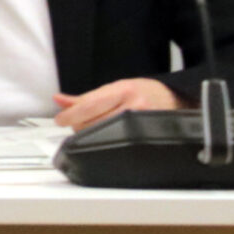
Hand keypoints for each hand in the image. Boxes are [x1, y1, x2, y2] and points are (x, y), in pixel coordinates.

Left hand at [53, 77, 183, 129]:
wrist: (174, 101)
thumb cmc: (144, 92)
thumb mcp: (114, 88)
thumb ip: (85, 97)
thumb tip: (59, 100)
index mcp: (123, 91)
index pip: (89, 105)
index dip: (71, 115)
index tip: (60, 119)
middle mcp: (133, 107)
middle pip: (93, 123)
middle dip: (79, 125)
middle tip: (78, 122)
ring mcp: (140, 124)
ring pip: (101, 136)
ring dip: (90, 134)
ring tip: (93, 127)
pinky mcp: (143, 138)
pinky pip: (115, 145)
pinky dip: (103, 142)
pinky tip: (104, 137)